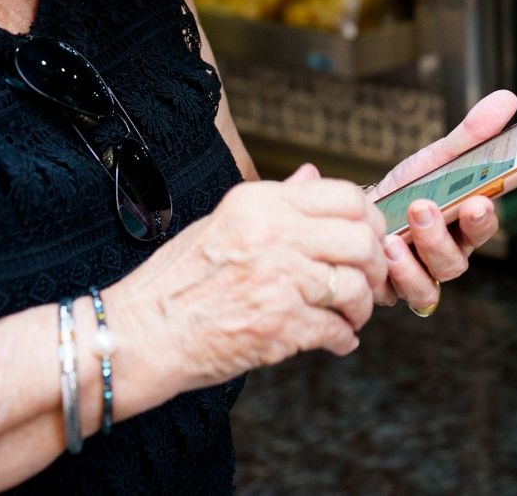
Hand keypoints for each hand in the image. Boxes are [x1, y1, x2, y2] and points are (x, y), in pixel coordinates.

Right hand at [108, 165, 389, 392]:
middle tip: (371, 282)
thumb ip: (277, 200)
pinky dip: (343, 339)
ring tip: (351, 316)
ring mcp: (279, 281)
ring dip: (361, 307)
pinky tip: (337, 340)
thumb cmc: (178, 282)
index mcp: (260, 203)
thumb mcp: (223, 221)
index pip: (346, 196)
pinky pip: (335, 330)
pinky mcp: (279, 325)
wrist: (139, 334)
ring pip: (355, 288)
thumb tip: (313, 174)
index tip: (371, 238)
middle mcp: (274, 235)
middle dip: (376, 266)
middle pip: (361, 241)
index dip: (370, 220)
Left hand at [371, 90, 516, 312]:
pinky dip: (385, 274)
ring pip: (427, 285)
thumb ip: (471, 135)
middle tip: (424, 208)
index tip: (480, 201)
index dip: (484, 218)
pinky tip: (375, 247)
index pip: (483, 226)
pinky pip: (393, 296)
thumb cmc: (408, 188)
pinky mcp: (389, 291)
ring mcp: (418, 278)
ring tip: (394, 237)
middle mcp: (446, 258)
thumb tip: (508, 98)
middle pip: (455, 262)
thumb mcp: (435, 159)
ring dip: (412, 263)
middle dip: (440, 238)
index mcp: (464, 226)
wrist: (358, 212)